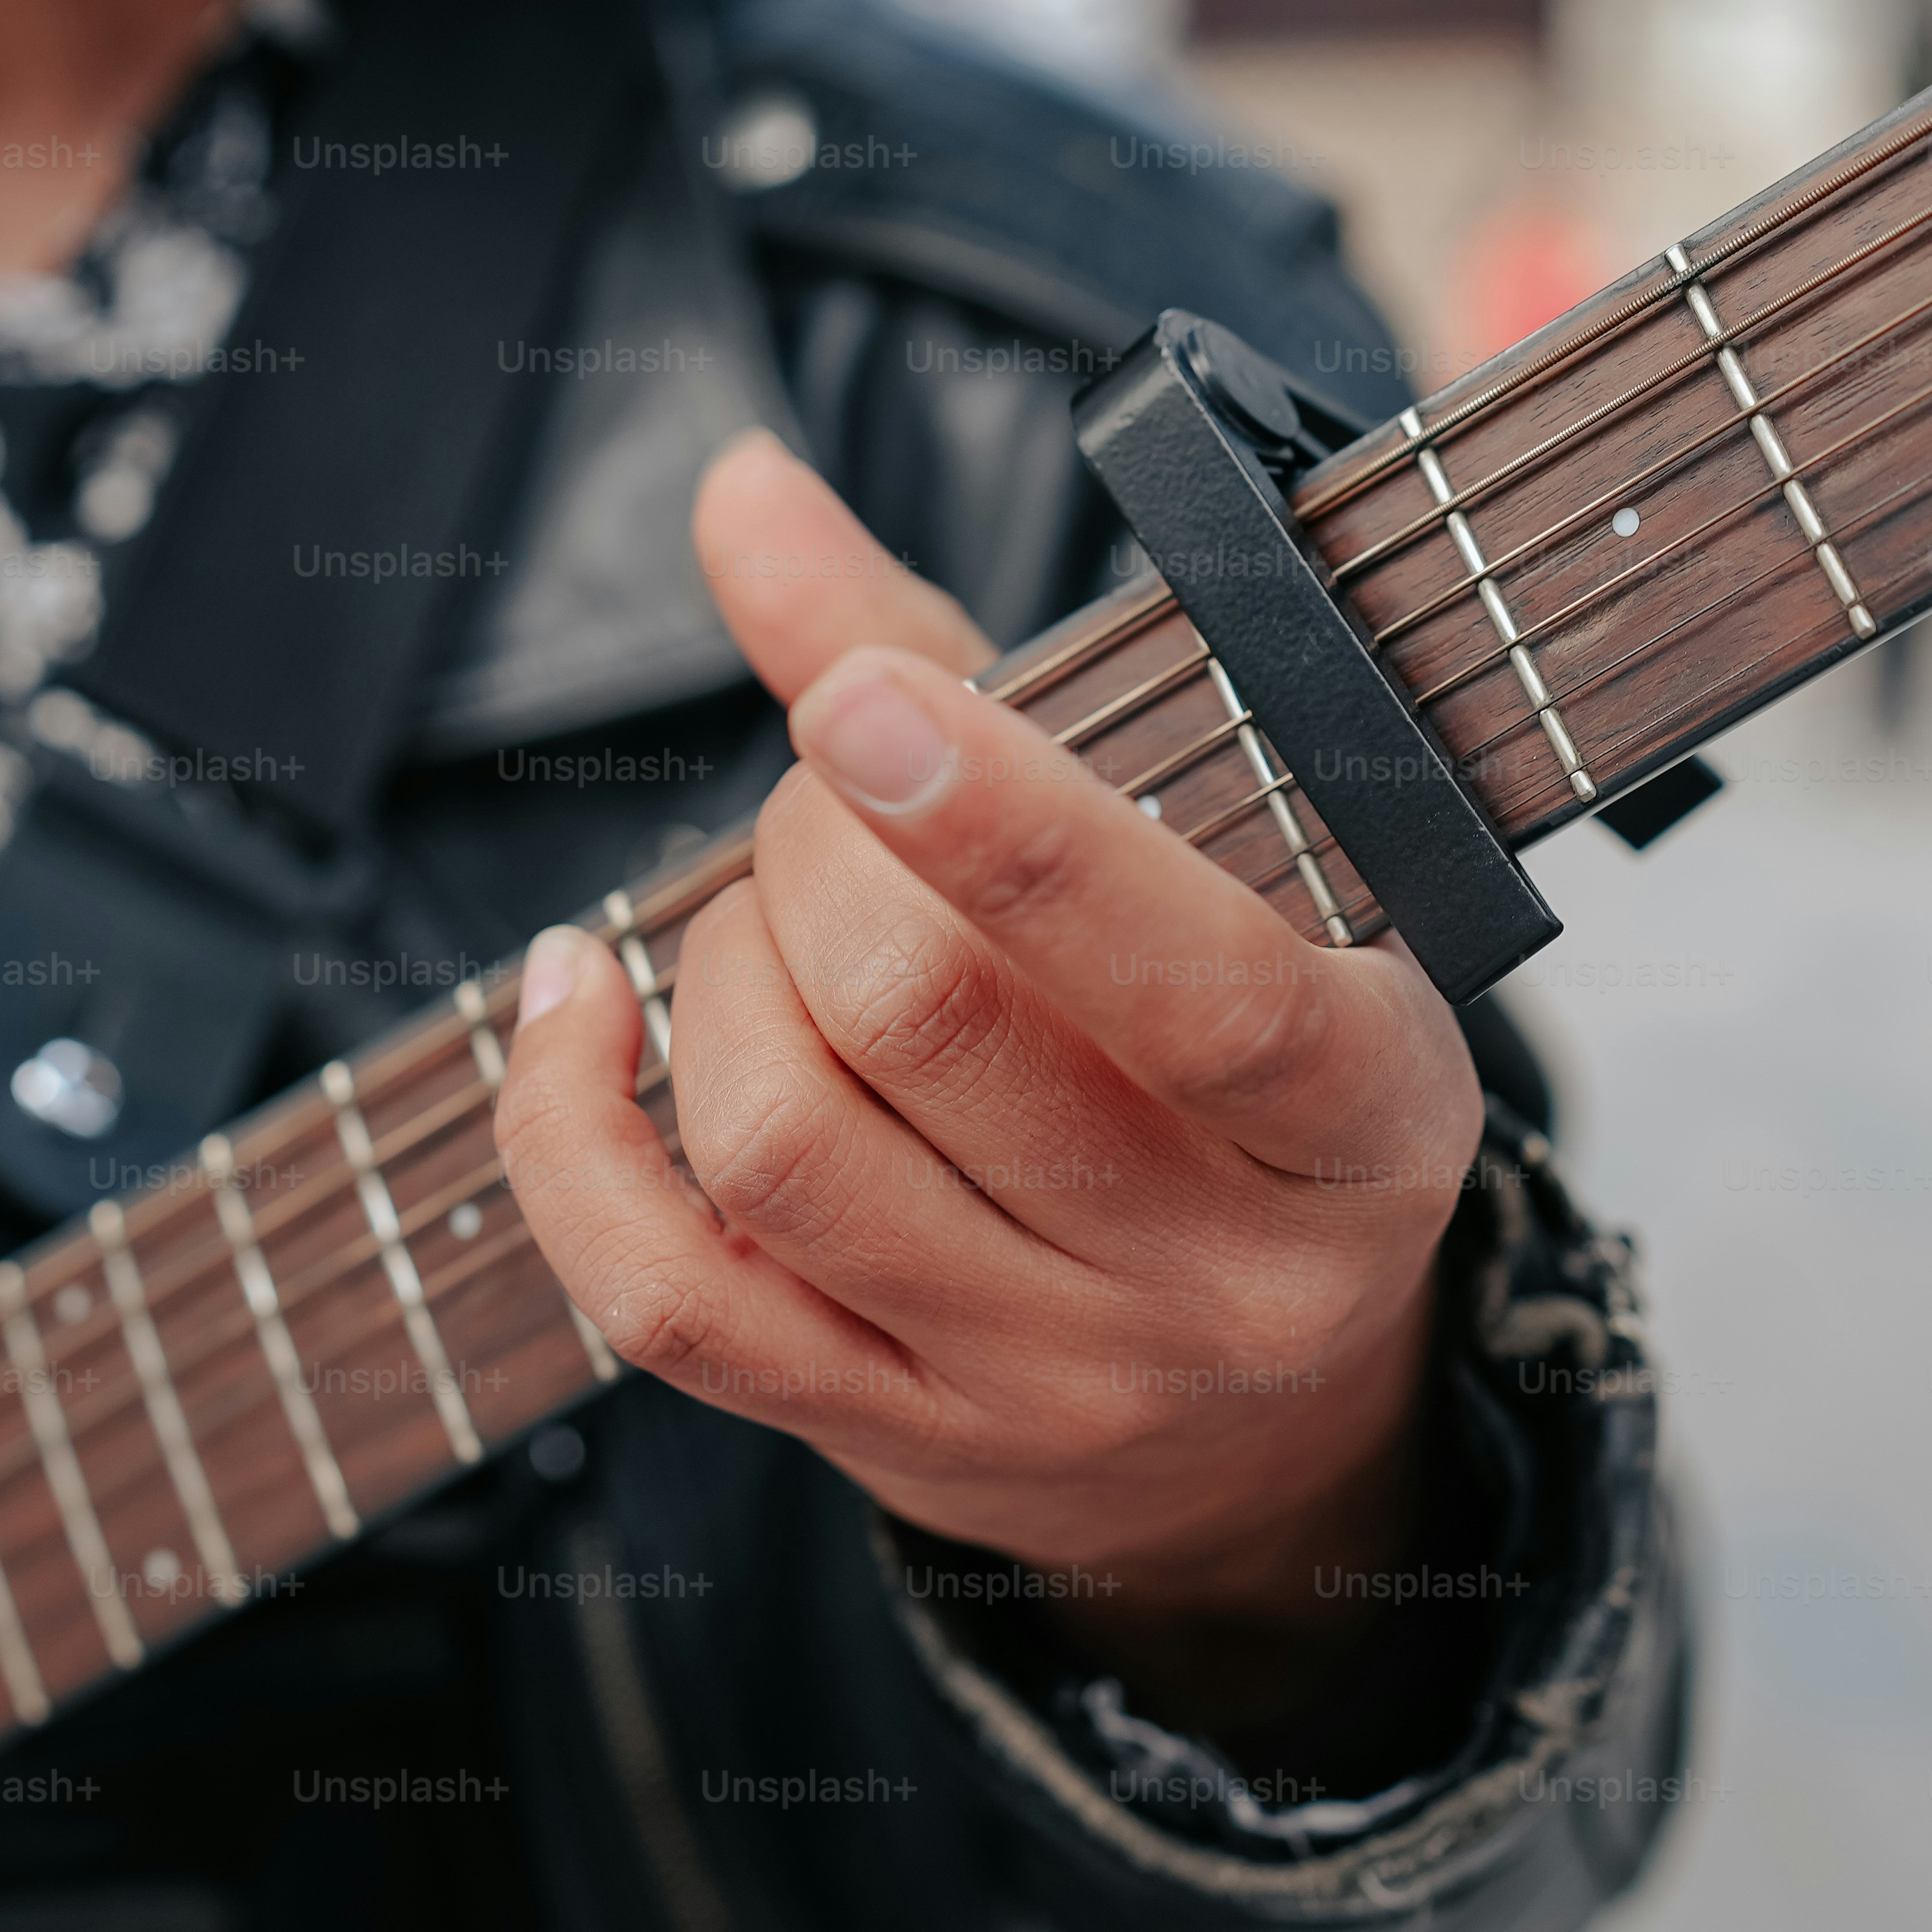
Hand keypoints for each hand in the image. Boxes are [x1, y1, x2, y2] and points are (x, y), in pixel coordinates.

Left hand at [494, 436, 1487, 1706]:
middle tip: (839, 793)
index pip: (1194, 983)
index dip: (1010, 833)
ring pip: (783, 1149)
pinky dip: (570, 1133)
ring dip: (723, 970)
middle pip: (928, 1028)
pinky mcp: (888, 1442)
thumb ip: (963, 664)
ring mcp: (1048, 1381)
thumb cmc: (1222, 1069)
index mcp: (1361, 1115)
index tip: (863, 702)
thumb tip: (739, 489)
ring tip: (765, 916)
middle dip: (822, 854)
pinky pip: (662, 1297)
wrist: (1267, 1429)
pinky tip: (574, 1008)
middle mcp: (1217, 1272)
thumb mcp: (1209, 867)